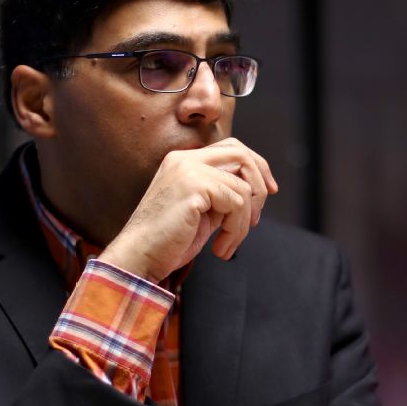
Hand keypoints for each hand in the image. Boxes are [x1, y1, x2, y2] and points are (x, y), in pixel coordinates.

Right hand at [98, 138, 277, 281]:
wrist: (138, 257)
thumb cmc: (166, 241)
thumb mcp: (201, 210)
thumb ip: (222, 194)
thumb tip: (256, 192)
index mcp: (184, 161)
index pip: (232, 148)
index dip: (257, 167)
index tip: (268, 192)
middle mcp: (185, 159)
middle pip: (242, 155)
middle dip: (259, 188)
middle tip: (253, 221)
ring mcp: (188, 170)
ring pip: (243, 188)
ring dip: (242, 224)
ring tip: (226, 245)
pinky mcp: (193, 187)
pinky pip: (236, 203)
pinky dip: (235, 231)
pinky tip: (219, 248)